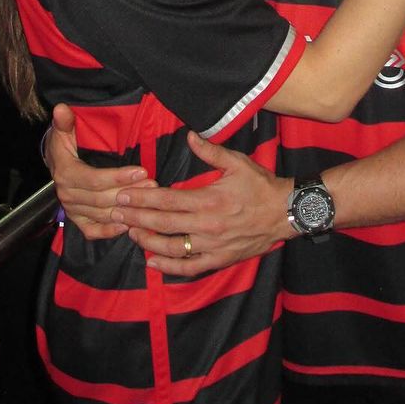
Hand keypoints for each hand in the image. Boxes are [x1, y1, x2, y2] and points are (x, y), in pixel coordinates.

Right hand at [46, 102, 156, 239]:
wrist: (57, 161)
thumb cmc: (66, 143)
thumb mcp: (64, 130)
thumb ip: (65, 121)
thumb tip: (61, 108)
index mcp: (65, 174)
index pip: (94, 180)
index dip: (118, 177)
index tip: (142, 171)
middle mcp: (67, 195)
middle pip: (102, 199)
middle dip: (130, 192)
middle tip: (153, 185)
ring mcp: (72, 210)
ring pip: (103, 214)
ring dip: (127, 210)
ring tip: (150, 200)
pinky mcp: (78, 220)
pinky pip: (93, 231)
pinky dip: (110, 231)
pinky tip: (129, 226)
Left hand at [119, 131, 291, 276]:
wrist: (287, 212)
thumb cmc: (261, 186)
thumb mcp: (237, 163)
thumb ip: (210, 151)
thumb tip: (189, 136)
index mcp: (209, 199)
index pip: (167, 200)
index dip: (143, 198)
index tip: (124, 196)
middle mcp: (207, 225)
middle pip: (163, 223)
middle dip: (137, 217)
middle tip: (117, 213)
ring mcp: (212, 245)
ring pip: (172, 247)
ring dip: (148, 241)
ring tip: (130, 233)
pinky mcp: (220, 259)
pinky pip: (190, 267)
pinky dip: (169, 267)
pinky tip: (152, 262)